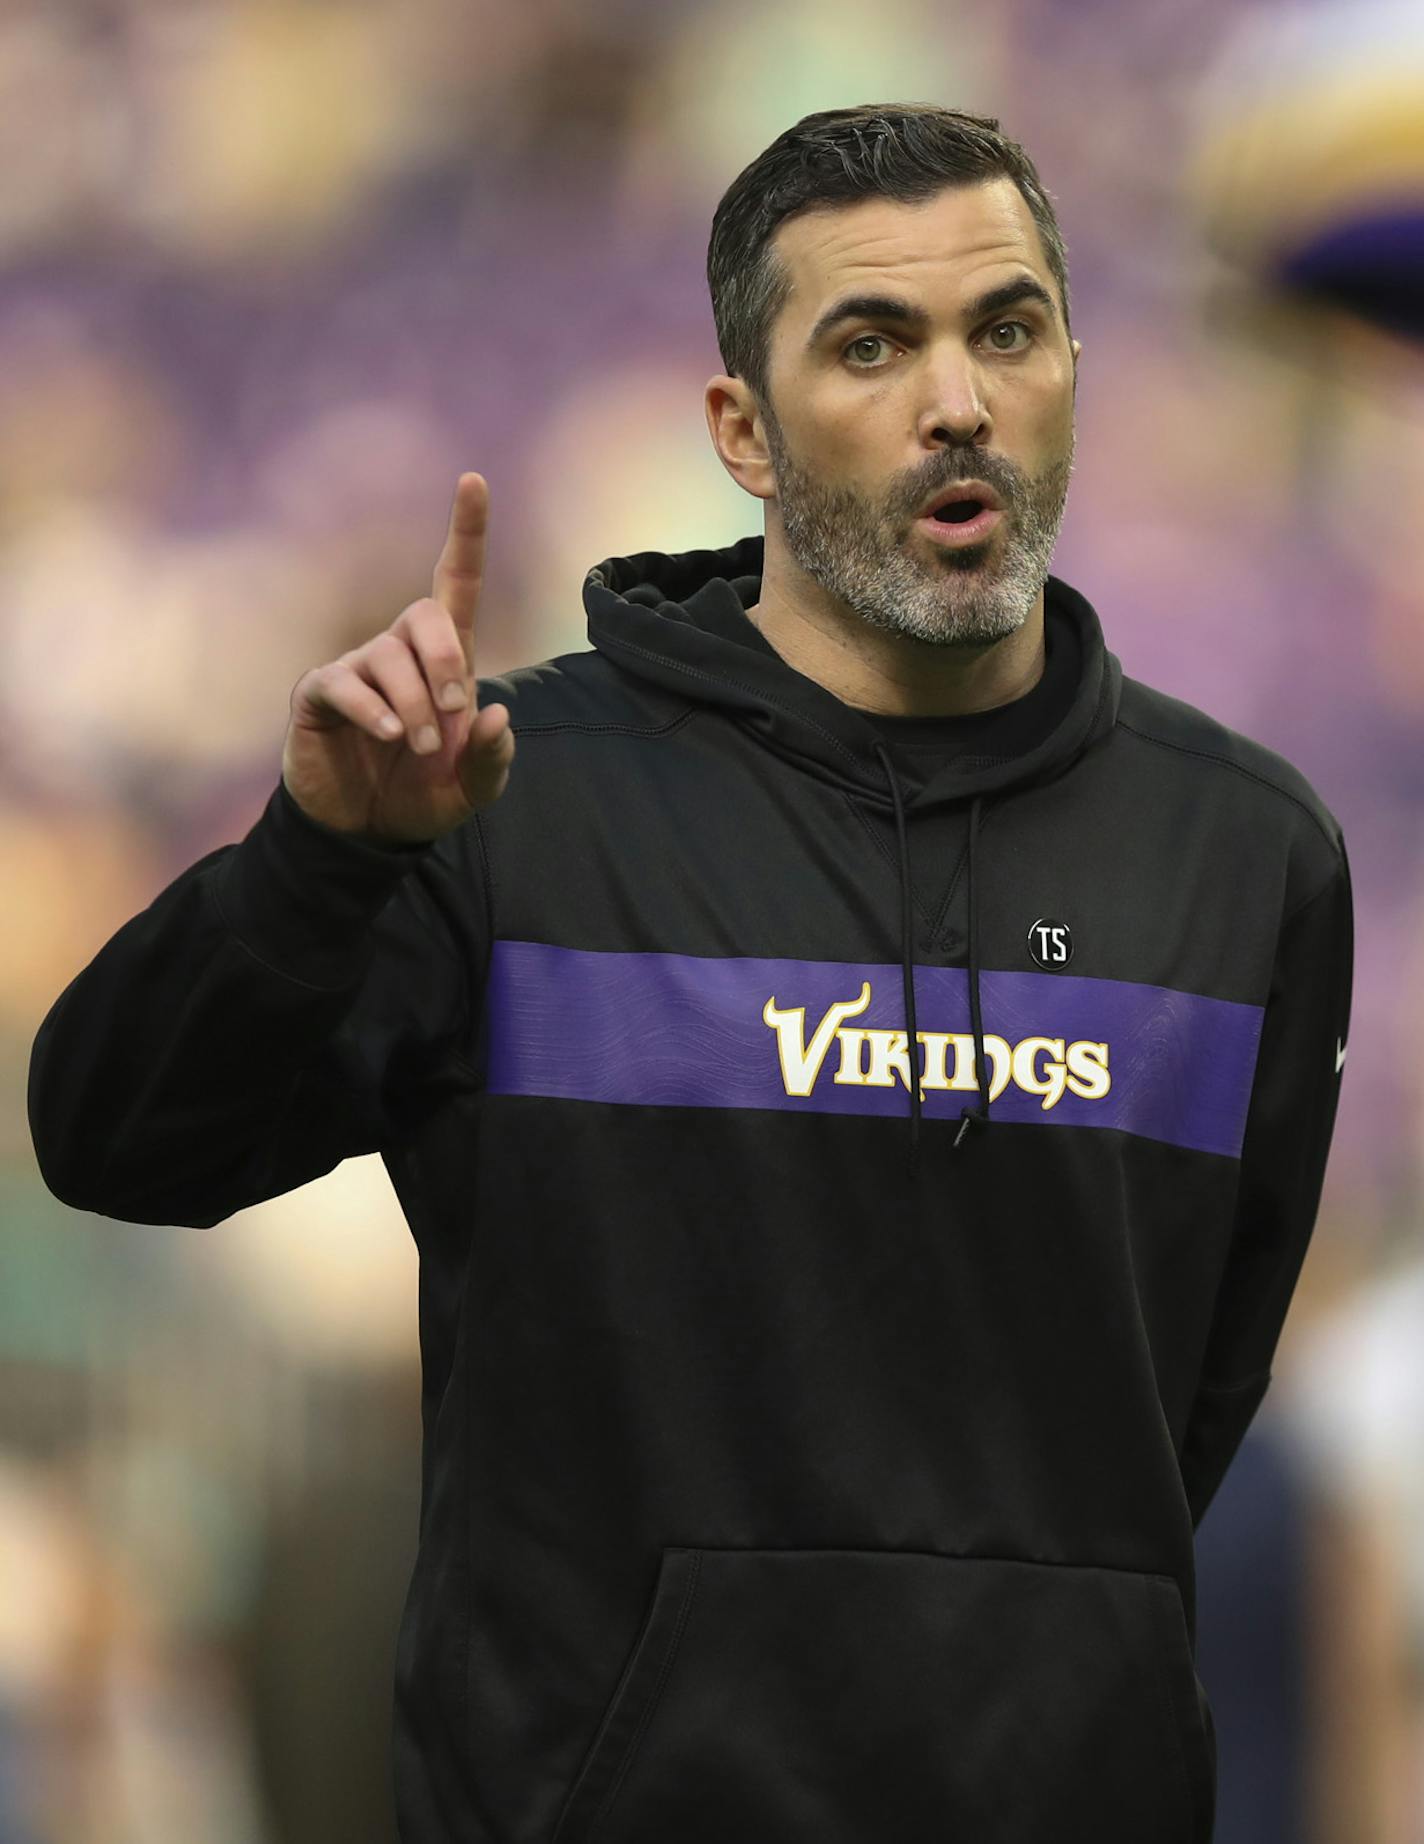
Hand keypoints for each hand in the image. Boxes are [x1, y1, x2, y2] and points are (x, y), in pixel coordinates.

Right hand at [282, 473, 514, 843]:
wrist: (365, 832)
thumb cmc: (421, 795)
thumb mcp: (473, 788)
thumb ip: (493, 758)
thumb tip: (496, 715)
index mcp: (446, 662)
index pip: (456, 583)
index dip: (466, 533)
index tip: (474, 481)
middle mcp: (401, 652)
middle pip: (425, 614)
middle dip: (447, 661)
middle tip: (454, 711)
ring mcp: (359, 668)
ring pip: (389, 656)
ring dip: (416, 704)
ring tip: (419, 746)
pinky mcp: (322, 693)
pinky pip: (345, 682)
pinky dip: (374, 709)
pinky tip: (390, 734)